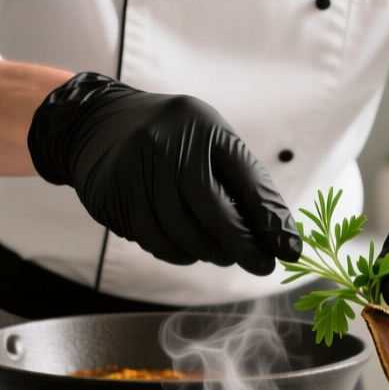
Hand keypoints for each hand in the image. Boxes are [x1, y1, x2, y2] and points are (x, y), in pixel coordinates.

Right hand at [26, 72, 301, 273]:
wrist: (98, 125)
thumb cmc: (171, 139)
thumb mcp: (210, 141)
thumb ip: (243, 181)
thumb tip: (279, 233)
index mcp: (202, 127)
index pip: (246, 180)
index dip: (271, 220)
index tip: (290, 249)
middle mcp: (167, 146)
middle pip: (215, 214)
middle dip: (243, 246)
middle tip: (262, 264)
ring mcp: (137, 173)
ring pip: (185, 235)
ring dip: (211, 252)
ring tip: (222, 252)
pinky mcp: (114, 198)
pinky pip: (157, 242)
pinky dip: (181, 253)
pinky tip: (190, 248)